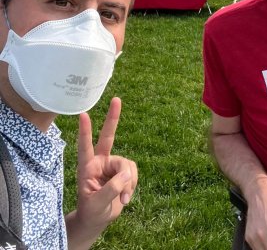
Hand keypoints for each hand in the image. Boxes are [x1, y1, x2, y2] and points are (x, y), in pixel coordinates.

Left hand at [67, 97, 137, 246]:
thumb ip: (110, 189)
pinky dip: (132, 185)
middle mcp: (100, 161)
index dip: (85, 131)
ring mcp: (112, 165)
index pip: (84, 146)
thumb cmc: (91, 211)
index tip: (83, 115)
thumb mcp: (97, 204)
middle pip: (108, 136)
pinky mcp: (123, 171)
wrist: (100, 218)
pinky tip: (126, 197)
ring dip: (128, 182)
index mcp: (86, 167)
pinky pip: (133, 172)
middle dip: (112, 118)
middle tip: (116, 99)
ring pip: (127, 164)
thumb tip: (126, 174)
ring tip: (123, 198)